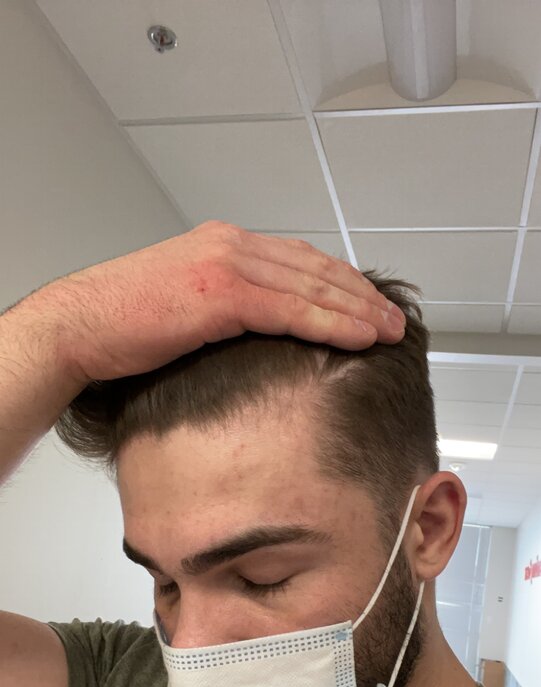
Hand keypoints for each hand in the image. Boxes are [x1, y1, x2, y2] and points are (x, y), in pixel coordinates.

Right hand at [59, 221, 405, 383]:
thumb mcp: (183, 305)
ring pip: (312, 286)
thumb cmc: (122, 324)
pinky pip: (291, 310)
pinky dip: (331, 323)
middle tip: (395, 317)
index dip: (340, 283)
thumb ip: (224, 306)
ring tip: (391, 330)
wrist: (81, 326)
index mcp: (223, 245)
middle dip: (361, 294)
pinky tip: (360, 337)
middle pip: (315, 268)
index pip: (298, 260)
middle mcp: (231, 246)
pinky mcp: (221, 295)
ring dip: (358, 309)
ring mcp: (227, 266)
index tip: (368, 303)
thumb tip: (256, 333)